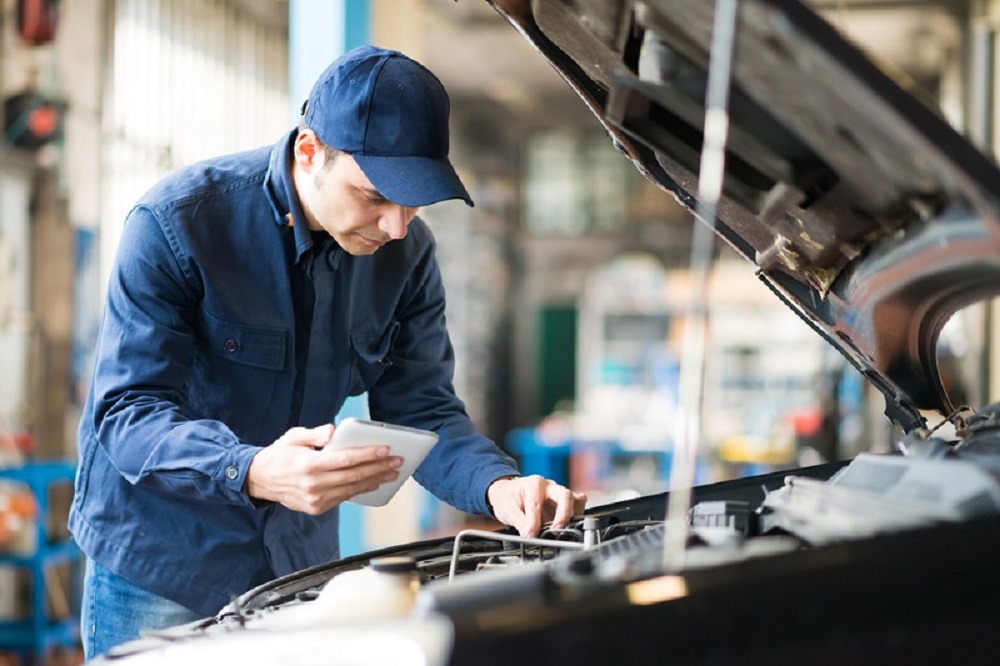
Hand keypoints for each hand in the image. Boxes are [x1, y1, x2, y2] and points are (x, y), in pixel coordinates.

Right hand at [246, 423, 402, 513]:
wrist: (259, 481)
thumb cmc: (280, 455)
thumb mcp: (294, 437)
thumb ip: (315, 434)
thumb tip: (333, 431)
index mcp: (309, 465)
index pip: (345, 459)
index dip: (368, 454)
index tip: (386, 449)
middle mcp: (313, 484)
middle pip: (354, 476)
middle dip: (379, 468)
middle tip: (397, 461)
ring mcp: (315, 499)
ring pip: (352, 489)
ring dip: (374, 480)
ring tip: (391, 473)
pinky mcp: (317, 508)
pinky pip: (343, 497)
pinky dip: (360, 490)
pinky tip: (373, 482)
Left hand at [486, 475, 587, 537]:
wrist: (508, 493)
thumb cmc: (508, 498)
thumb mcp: (508, 509)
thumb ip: (521, 523)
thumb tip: (531, 536)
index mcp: (534, 484)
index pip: (536, 504)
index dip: (534, 523)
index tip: (531, 536)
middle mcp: (550, 486)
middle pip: (565, 496)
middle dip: (563, 514)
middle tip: (556, 531)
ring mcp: (559, 493)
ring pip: (575, 500)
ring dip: (571, 517)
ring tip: (563, 530)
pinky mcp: (565, 502)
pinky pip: (578, 504)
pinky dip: (577, 514)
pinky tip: (570, 524)